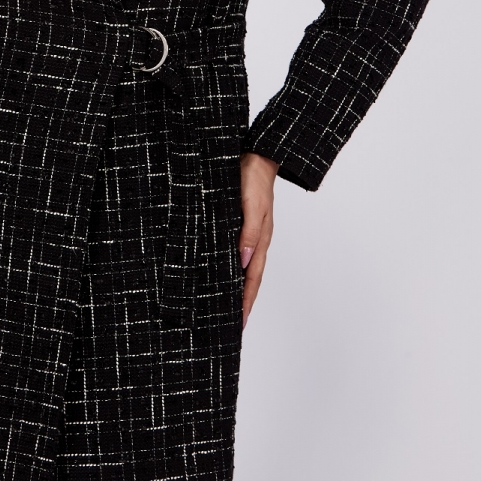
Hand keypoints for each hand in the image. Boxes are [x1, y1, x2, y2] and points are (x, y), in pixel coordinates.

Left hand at [239, 152, 278, 330]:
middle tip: (230, 325)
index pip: (251, 280)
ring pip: (242, 268)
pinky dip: (230, 267)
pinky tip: (220, 271)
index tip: (239, 324)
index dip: (245, 302)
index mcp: (260, 241)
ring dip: (236, 287)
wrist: (257, 155)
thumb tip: (243, 261)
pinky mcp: (240, 223)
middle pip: (248, 279)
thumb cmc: (253, 180)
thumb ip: (249, 234)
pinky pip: (235, 252)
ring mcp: (249, 233)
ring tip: (224, 306)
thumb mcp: (252, 207)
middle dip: (241, 302)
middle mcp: (256, 241)